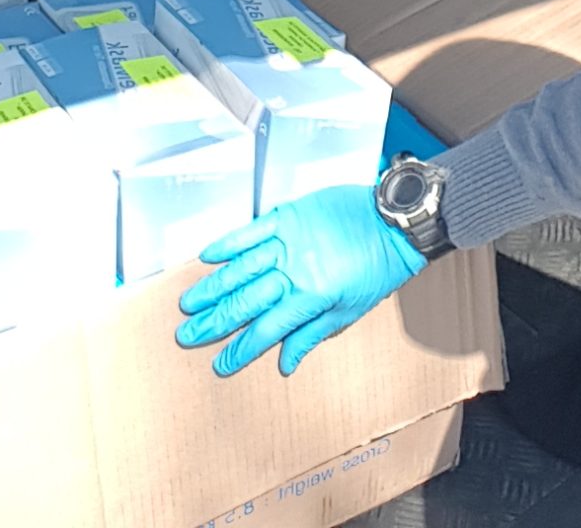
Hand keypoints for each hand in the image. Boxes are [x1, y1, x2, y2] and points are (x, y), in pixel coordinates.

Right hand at [175, 183, 426, 376]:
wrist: (394, 222)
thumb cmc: (378, 268)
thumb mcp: (350, 311)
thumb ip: (312, 335)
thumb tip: (285, 363)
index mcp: (311, 298)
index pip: (265, 332)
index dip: (239, 351)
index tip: (219, 365)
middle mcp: (294, 271)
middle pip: (244, 302)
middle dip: (213, 323)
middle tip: (186, 335)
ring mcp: (288, 241)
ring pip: (240, 269)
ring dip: (211, 288)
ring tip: (187, 304)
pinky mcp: (289, 215)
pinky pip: (251, 230)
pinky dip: (227, 243)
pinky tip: (206, 256)